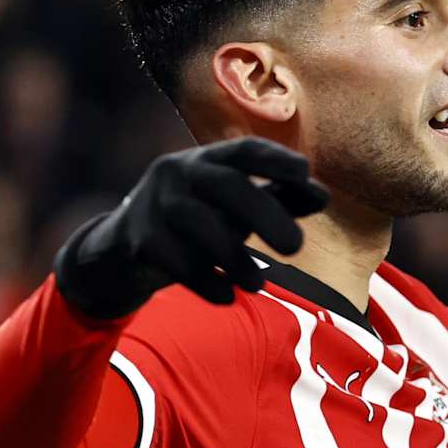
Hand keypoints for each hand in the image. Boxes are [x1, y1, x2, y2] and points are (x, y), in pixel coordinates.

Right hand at [54, 138, 329, 317]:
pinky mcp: (139, 238)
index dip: (274, 158)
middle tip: (296, 247)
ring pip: (197, 222)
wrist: (124, 248)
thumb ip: (279, 198)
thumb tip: (323, 197)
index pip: (244, 150)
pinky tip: (226, 297)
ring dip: (233, 256)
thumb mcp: (235, 205)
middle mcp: (179, 172)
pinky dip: (204, 280)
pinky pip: (174, 259)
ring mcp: (155, 203)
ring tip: (258, 285)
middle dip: (263, 213)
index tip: (305, 171)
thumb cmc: (198, 219)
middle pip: (225, 185)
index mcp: (208, 159)